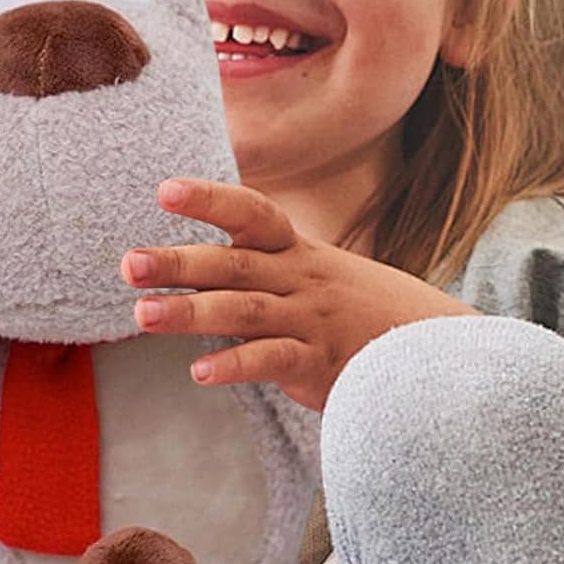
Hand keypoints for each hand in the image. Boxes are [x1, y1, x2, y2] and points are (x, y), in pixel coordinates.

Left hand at [122, 177, 479, 413]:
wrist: (435, 350)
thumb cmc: (357, 311)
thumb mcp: (314, 275)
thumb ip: (258, 268)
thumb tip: (190, 267)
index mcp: (297, 252)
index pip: (252, 214)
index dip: (210, 200)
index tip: (165, 191)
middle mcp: (300, 279)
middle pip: (233, 264)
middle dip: (178, 263)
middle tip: (128, 264)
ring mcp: (309, 320)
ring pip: (243, 312)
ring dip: (190, 313)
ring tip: (141, 315)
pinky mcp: (319, 364)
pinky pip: (272, 360)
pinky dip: (235, 365)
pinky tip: (198, 373)